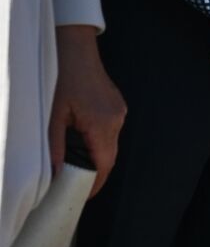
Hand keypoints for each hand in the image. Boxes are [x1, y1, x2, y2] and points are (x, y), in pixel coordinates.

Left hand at [49, 26, 125, 196]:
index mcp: (102, 123)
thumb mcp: (53, 116)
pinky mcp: (116, 106)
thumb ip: (55, 147)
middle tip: (75, 186)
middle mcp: (116, 119)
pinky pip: (110, 131)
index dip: (96, 184)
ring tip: (75, 165)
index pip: (104, 164)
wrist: (75, 50)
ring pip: (110, 144)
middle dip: (95, 173)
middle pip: (110, 157)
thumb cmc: (63, 78)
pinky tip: (81, 142)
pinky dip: (98, 142)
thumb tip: (56, 174)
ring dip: (96, 157)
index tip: (83, 196)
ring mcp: (119, 111)